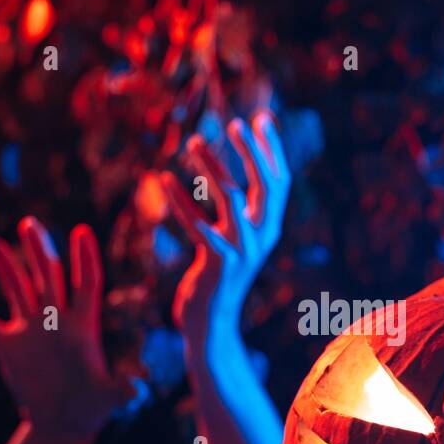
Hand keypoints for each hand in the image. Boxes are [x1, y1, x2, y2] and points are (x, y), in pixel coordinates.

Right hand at [0, 217, 141, 443]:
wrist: (63, 424)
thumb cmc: (92, 409)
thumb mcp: (109, 398)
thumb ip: (121, 391)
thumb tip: (136, 389)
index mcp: (83, 325)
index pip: (86, 283)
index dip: (85, 259)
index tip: (82, 231)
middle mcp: (56, 320)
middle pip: (48, 277)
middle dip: (39, 250)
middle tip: (29, 223)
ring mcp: (31, 331)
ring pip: (18, 290)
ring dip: (6, 268)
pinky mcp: (9, 347)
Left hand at [161, 112, 289, 345]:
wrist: (211, 325)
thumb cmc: (218, 279)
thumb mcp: (236, 242)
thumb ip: (239, 213)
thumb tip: (232, 177)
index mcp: (268, 229)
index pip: (279, 182)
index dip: (273, 149)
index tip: (262, 118)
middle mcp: (261, 237)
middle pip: (266, 185)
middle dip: (253, 151)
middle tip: (235, 123)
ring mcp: (242, 251)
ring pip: (232, 198)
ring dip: (212, 166)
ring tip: (193, 141)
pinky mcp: (218, 263)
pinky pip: (199, 226)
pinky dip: (181, 201)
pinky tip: (164, 179)